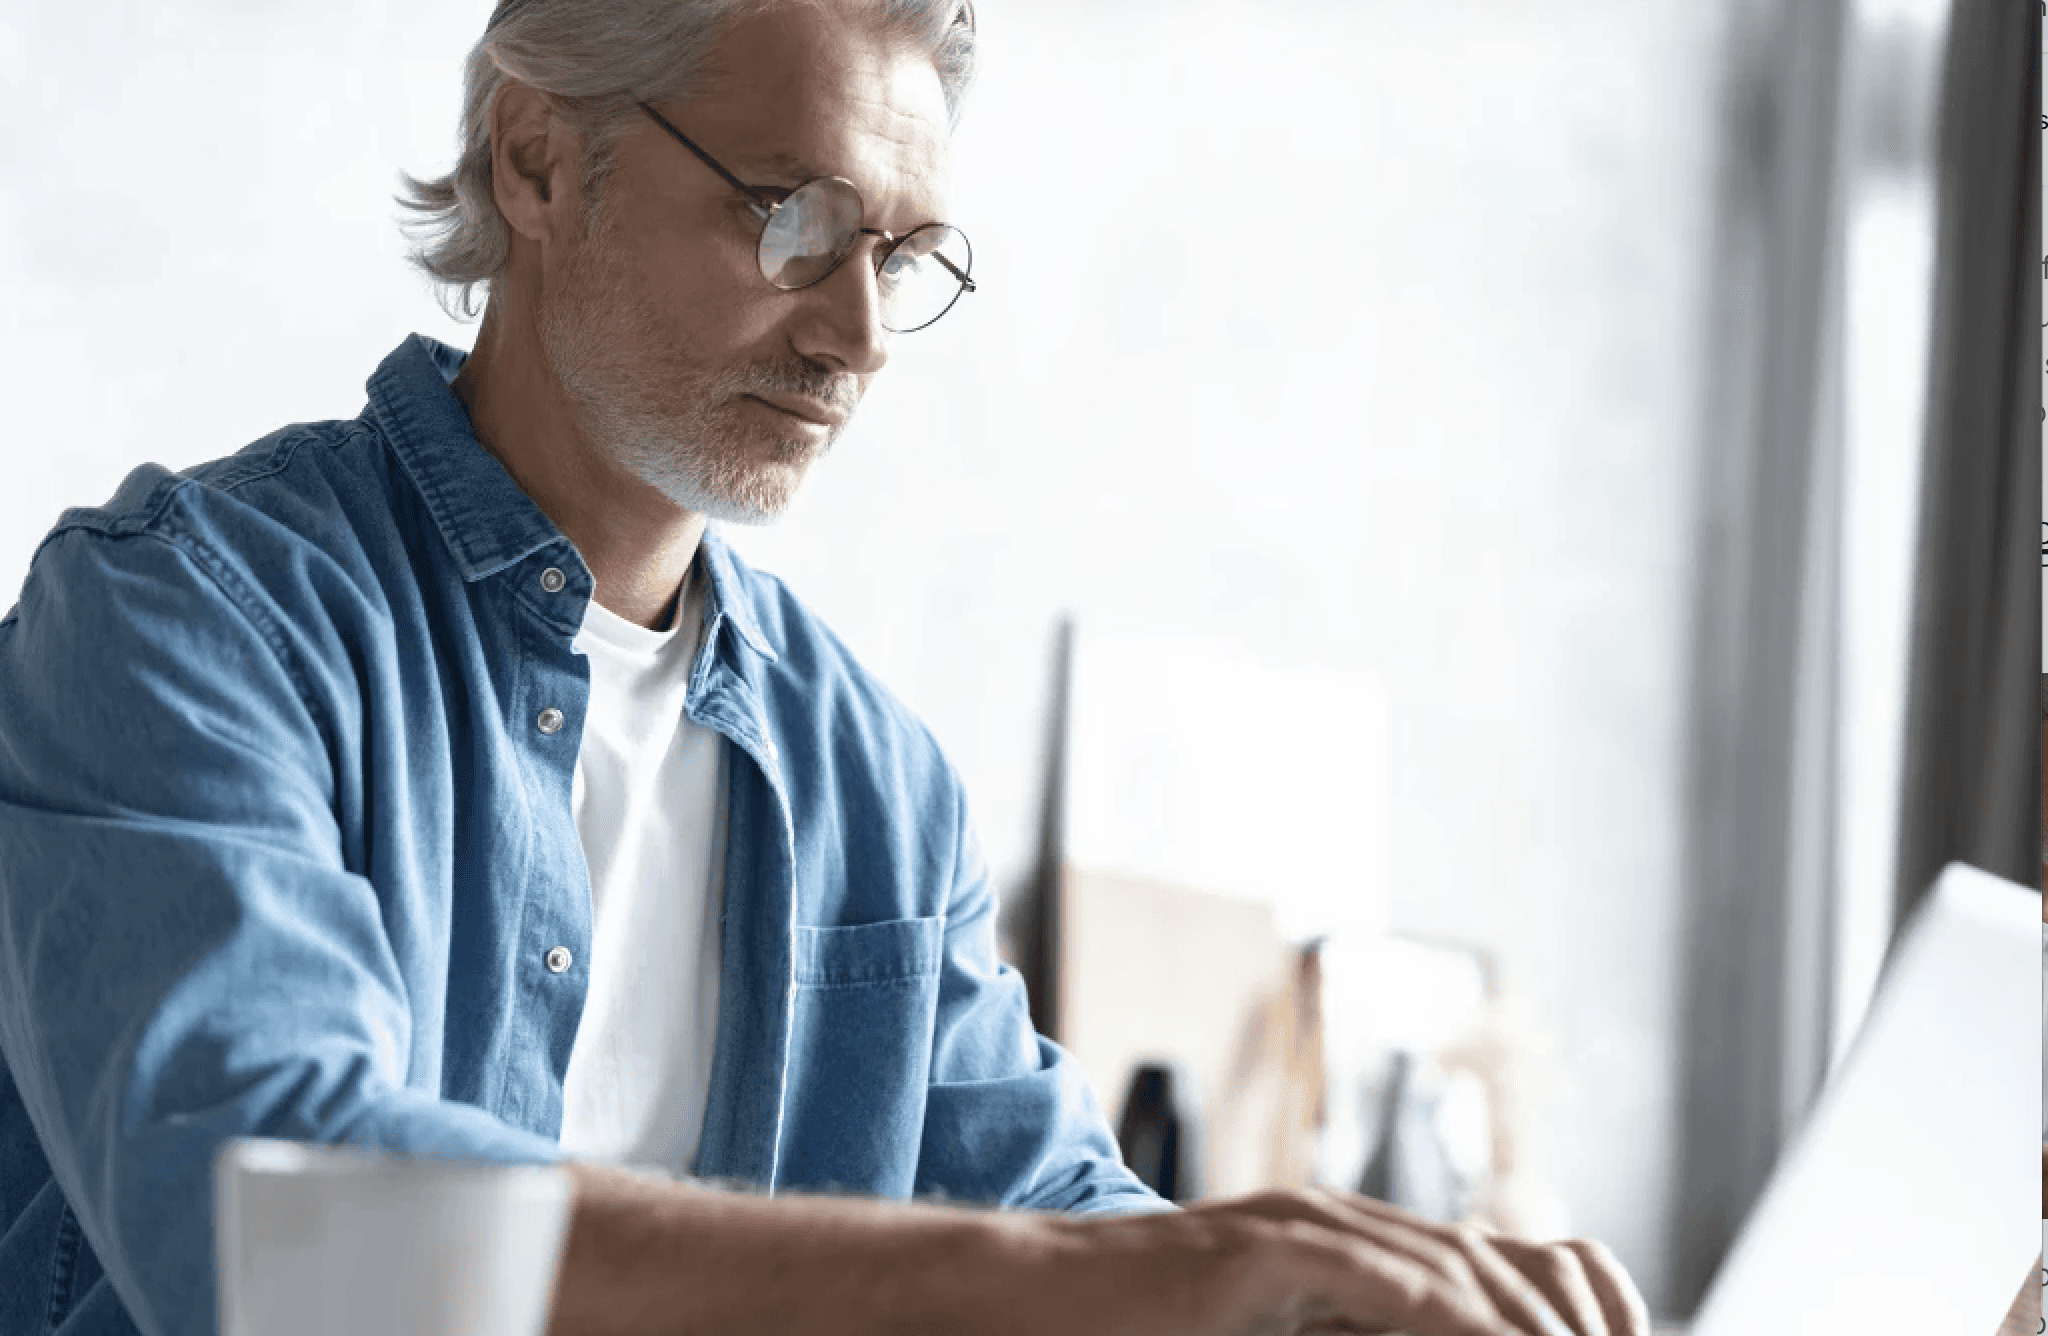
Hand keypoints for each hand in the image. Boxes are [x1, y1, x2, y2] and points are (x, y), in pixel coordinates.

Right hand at [1053, 1186, 1648, 1335]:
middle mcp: (1341, 1224)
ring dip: (1528, 1326)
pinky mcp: (1268, 1248)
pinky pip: (1388, 1283)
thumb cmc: (1136, 1332)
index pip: (1489, 1269)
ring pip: (1458, 1271)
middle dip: (1568, 1324)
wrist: (1031, 1295)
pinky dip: (1455, 1318)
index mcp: (1350, 1249)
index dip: (1562, 1311)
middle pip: (1497, 1262)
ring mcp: (1305, 1227)